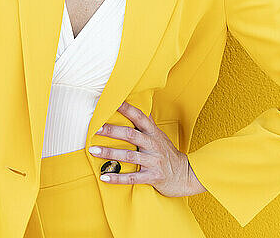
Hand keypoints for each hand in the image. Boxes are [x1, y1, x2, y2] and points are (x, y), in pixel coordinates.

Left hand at [89, 101, 206, 196]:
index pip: (139, 116)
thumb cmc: (167, 153)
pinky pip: (132, 178)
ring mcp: (153, 161)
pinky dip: (117, 177)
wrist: (185, 175)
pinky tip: (104, 176)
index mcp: (153, 132)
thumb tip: (138, 103)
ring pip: (129, 156)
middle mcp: (153, 144)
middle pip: (131, 135)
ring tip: (93, 151)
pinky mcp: (152, 177)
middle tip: (96, 128)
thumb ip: (148, 122)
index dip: (126, 108)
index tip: (112, 102)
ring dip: (110, 153)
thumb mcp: (160, 135)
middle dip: (112, 131)